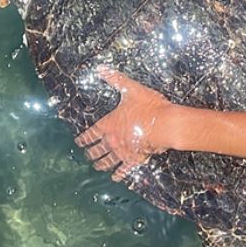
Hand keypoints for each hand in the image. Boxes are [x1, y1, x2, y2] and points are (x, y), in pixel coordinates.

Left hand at [75, 66, 179, 181]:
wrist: (166, 124)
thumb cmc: (149, 106)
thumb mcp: (131, 89)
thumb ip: (115, 79)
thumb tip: (100, 69)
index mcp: (110, 123)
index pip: (92, 132)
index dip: (85, 137)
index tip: (79, 141)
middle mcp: (114, 139)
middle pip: (98, 148)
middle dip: (91, 152)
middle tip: (86, 155)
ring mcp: (124, 150)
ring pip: (108, 160)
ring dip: (101, 164)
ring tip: (96, 167)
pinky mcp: (136, 158)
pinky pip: (125, 168)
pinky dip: (119, 173)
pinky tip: (115, 177)